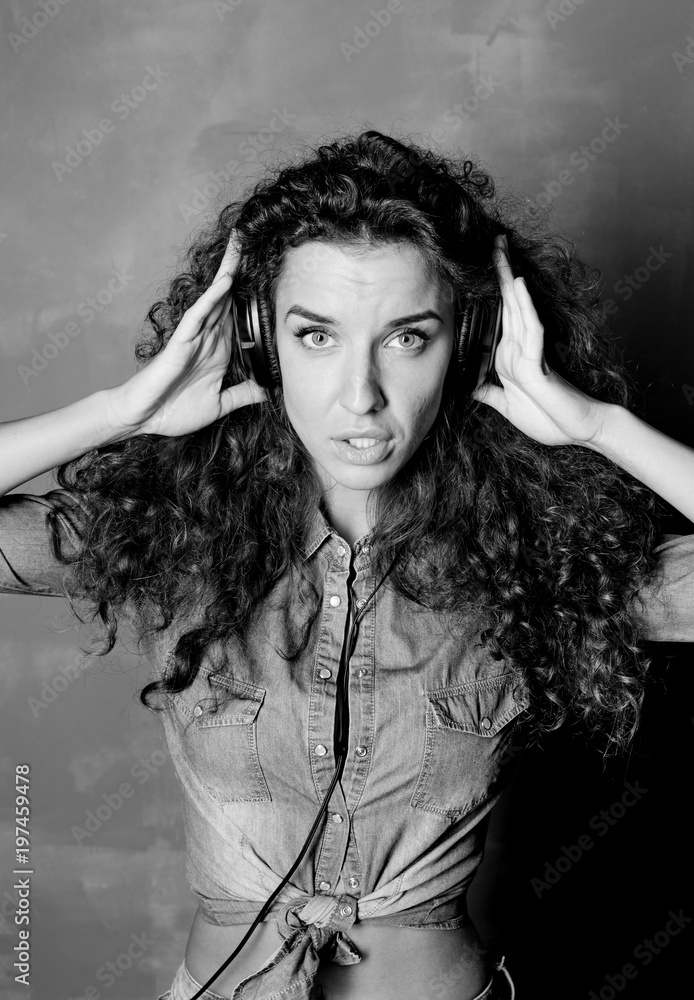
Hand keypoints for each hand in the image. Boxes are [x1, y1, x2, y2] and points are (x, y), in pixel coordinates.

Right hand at [104, 230, 268, 437]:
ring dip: (227, 272)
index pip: (239, 314)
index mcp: (220, 350)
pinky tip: (225, 281)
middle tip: (253, 238)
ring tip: (239, 244)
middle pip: (227, 296)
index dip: (252, 292)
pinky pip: (198, 315)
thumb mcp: (220, 404)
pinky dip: (212, 298)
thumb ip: (243, 395)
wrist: (144, 419)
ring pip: (214, 297)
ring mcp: (194, 337)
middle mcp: (208, 338)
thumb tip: (269, 391)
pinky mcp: (180, 343)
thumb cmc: (175, 410)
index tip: (270, 271)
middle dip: (239, 268)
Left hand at [470, 235, 609, 447]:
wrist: (577, 431)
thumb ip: (490, 395)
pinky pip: (530, 327)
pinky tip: (517, 283)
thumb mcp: (508, 408)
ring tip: (500, 248)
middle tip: (494, 240)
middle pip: (507, 302)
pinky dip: (524, 305)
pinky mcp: (538, 360)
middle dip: (499, 271)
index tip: (481, 265)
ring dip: (508, 277)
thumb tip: (470, 388)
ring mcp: (528, 351)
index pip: (499, 316)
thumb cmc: (549, 419)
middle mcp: (519, 347)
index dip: (492, 290)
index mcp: (510, 356)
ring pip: (517, 306)